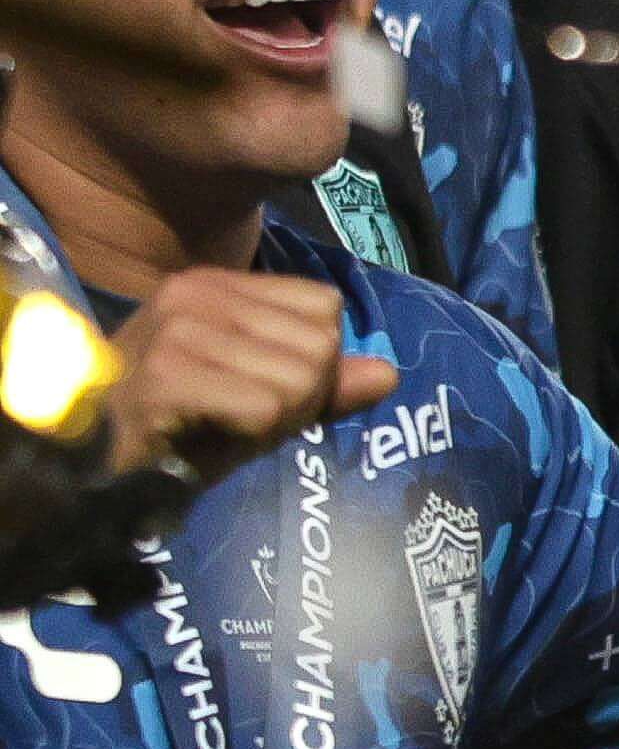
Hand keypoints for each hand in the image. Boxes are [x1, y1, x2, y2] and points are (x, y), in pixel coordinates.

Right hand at [102, 270, 392, 483]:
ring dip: (275, 420)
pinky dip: (251, 435)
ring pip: (300, 376)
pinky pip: (266, 408)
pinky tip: (206, 435)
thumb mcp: (261, 401)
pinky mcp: (166, 376)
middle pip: (321, 343)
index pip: (326, 307)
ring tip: (221, 424)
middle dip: (301, 397)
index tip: (264, 390)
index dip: (315, 362)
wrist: (98, 463)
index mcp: (216, 285)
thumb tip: (390, 373)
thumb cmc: (176, 429)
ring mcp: (177, 331)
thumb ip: (324, 384)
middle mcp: (194, 294)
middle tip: (240, 416)